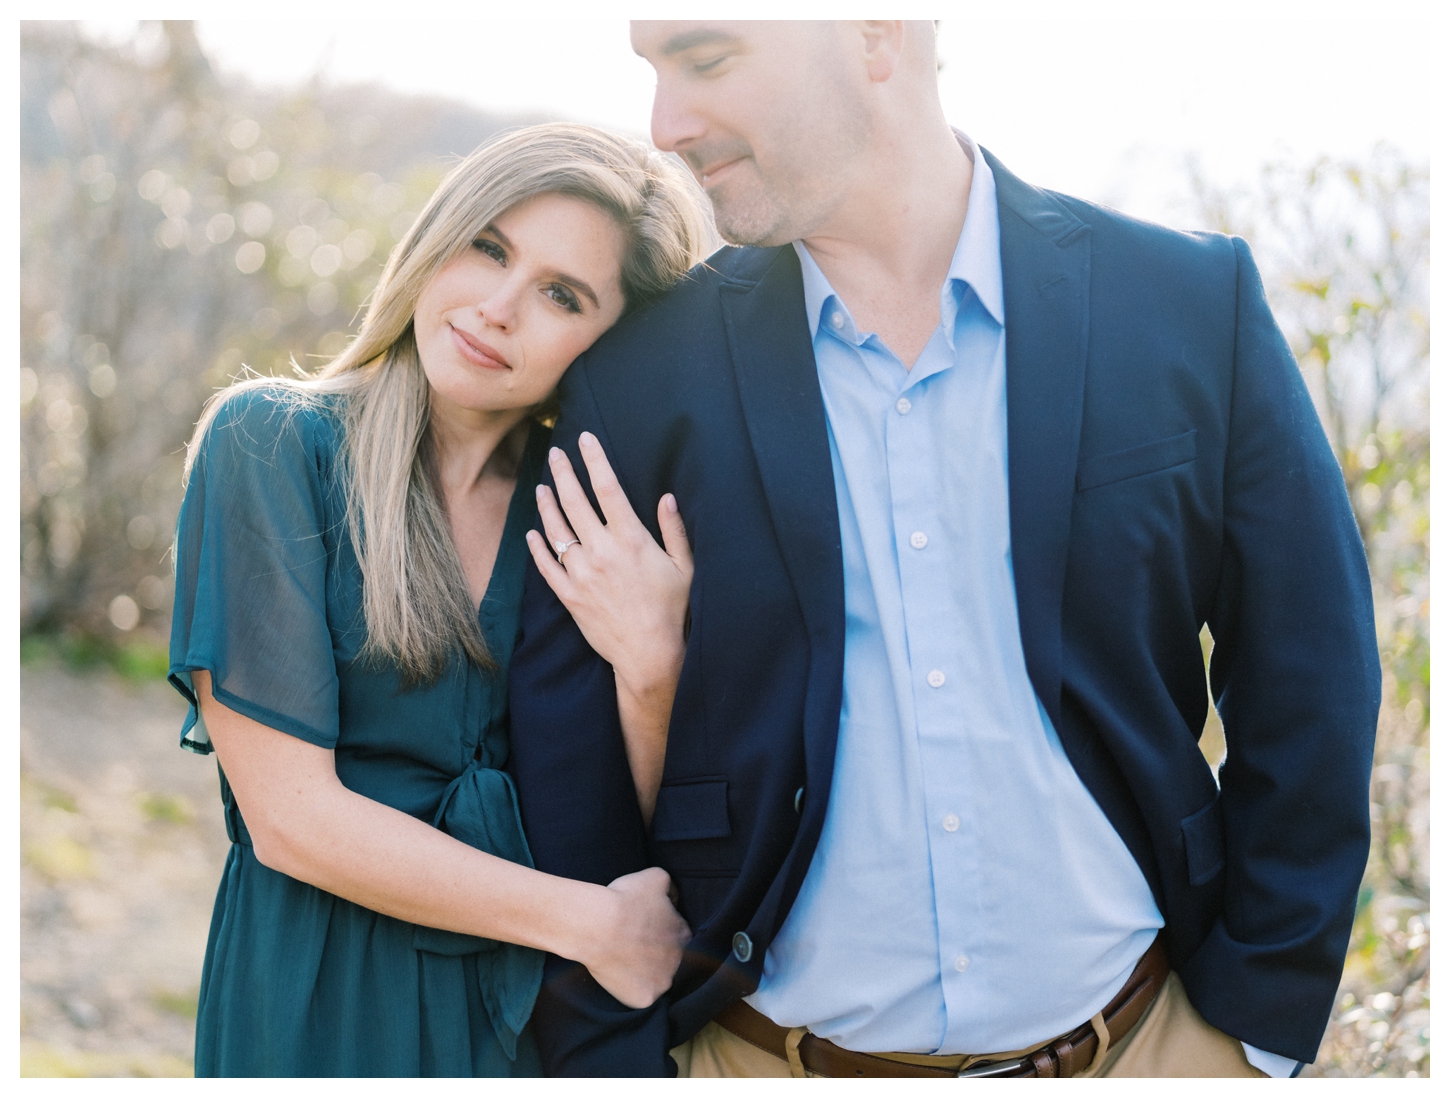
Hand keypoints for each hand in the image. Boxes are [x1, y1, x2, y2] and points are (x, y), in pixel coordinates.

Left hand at [525, 432, 693, 698]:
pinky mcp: (569, 595)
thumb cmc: (672, 610)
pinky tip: (532, 532)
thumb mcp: (684, 567)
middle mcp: (602, 551)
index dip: (595, 459)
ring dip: (547, 504)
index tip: (585, 438)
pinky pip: (546, 565)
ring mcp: (581, 573)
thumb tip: (667, 498)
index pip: (608, 488)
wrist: (650, 654)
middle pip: (575, 501)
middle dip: (563, 473)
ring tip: (542, 486)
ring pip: (556, 529)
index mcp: (631, 539)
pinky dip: (537, 546)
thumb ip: (674, 530)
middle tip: (555, 454)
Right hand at [579, 867, 690, 1008]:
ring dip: (643, 972)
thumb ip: (672, 888)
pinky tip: (618, 974)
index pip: (676, 935)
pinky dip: (629, 989)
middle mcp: (680, 961)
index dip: (657, 931)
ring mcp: (663, 982)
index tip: (640, 929)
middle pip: (668, 959)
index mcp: (684, 934)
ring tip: (622, 959)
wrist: (598, 926)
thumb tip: (674, 900)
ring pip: (655, 979)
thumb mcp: (656, 877)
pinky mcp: (645, 999)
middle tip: (630, 944)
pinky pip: (639, 996)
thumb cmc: (625, 899)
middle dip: (653, 953)